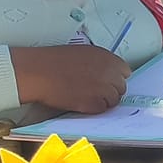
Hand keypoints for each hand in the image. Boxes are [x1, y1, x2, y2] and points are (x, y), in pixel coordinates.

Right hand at [10, 45, 130, 113]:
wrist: (37, 71)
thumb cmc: (53, 61)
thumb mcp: (82, 54)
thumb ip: (99, 63)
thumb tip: (107, 73)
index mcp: (107, 58)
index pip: (125, 72)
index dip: (115, 78)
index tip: (108, 81)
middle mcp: (110, 72)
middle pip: (121, 87)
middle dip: (110, 90)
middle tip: (94, 90)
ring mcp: (104, 89)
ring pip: (113, 100)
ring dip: (102, 100)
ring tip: (84, 95)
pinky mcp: (95, 103)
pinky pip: (102, 109)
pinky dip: (93, 108)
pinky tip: (80, 100)